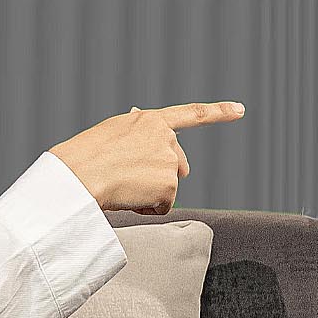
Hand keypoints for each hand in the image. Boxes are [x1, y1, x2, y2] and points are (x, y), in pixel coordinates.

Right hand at [44, 102, 246, 212]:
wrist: (76, 176)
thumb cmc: (82, 157)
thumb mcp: (111, 134)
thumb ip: (136, 134)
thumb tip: (158, 134)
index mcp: (148, 120)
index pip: (192, 114)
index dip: (219, 112)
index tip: (240, 109)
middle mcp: (165, 137)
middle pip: (177, 164)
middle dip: (162, 175)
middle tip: (128, 180)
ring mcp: (169, 161)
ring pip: (167, 187)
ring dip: (149, 193)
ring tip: (120, 187)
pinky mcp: (170, 185)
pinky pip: (163, 206)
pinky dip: (147, 208)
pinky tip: (127, 199)